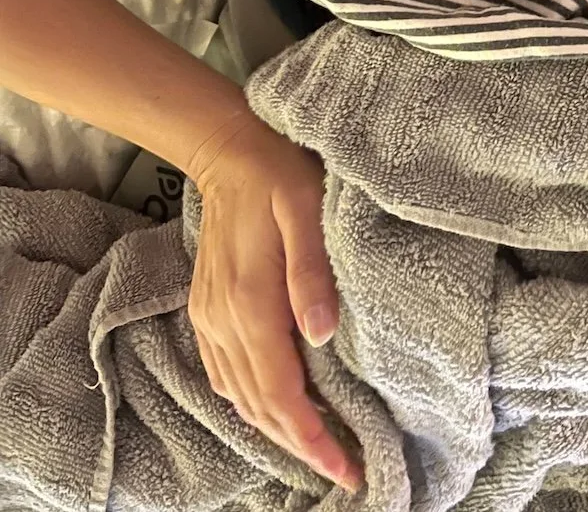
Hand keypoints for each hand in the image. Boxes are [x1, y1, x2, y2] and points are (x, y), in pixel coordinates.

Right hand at [189, 113, 362, 493]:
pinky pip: (224, 375)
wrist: (227, 149)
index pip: (280, 393)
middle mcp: (224, 322)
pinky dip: (251, 403)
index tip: (348, 468)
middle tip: (345, 471)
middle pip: (259, 407)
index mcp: (251, 304)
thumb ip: (313, 272)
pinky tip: (273, 408)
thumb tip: (323, 336)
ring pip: (239, 397)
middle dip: (300, 446)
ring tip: (318, 448)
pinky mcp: (207, 310)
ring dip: (276, 430)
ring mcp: (210, 318)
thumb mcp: (308, 209)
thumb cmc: (279, 174)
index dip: (312, 438)